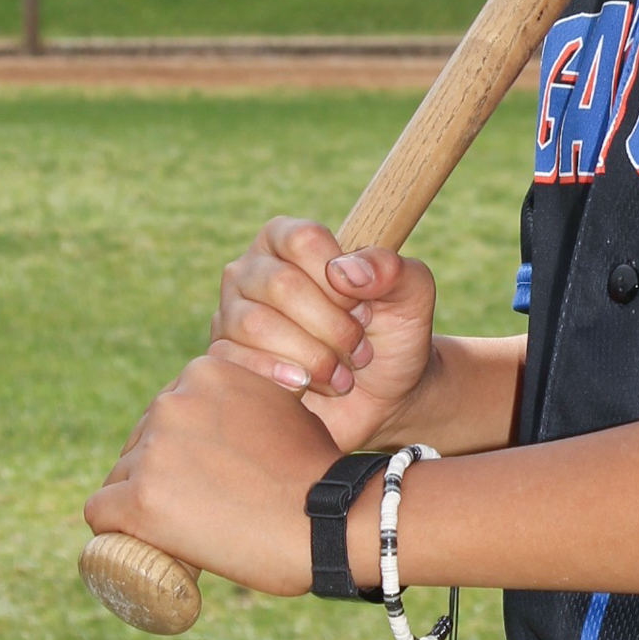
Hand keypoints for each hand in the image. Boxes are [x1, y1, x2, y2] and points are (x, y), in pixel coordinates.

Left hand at [84, 355, 335, 594]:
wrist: (328, 519)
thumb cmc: (315, 470)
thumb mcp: (283, 406)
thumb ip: (248, 400)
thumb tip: (231, 416)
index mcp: (205, 372)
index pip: (167, 411)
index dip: (181, 447)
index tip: (203, 475)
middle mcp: (172, 401)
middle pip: (139, 443)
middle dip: (160, 473)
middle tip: (200, 508)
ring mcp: (154, 451)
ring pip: (120, 477)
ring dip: (142, 502)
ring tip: (186, 531)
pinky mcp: (139, 499)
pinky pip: (100, 512)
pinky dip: (116, 530)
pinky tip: (140, 542)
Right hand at [210, 217, 436, 451]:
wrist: (383, 400)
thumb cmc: (393, 336)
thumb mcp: (412, 296)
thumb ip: (392, 270)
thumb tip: (344, 271)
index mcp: (289, 240)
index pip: (302, 239)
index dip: (339, 279)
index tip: (364, 307)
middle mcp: (253, 271)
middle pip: (280, 285)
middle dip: (332, 326)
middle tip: (359, 349)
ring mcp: (232, 314)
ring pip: (255, 325)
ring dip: (312, 357)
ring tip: (341, 375)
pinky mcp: (226, 359)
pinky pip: (233, 361)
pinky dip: (280, 378)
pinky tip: (306, 388)